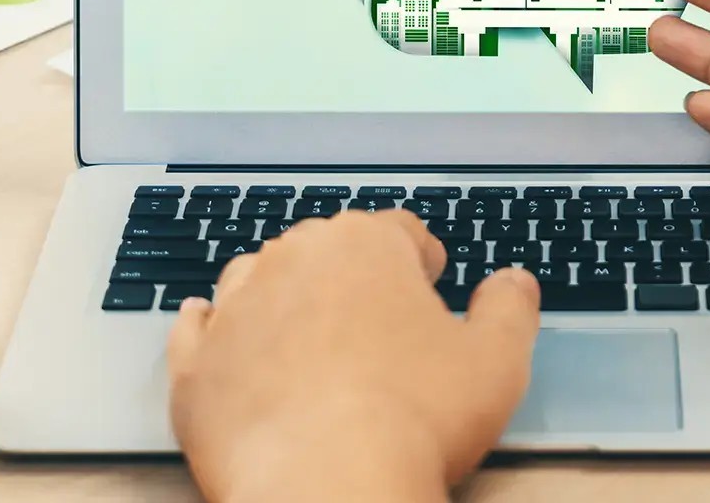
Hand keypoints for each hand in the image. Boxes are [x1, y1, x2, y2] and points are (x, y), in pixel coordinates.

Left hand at [167, 211, 539, 502]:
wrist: (325, 485)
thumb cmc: (416, 419)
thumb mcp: (497, 362)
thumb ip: (509, 309)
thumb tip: (514, 281)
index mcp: (366, 244)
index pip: (401, 232)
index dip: (421, 261)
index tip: (429, 286)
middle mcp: (293, 259)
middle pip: (327, 251)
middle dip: (352, 280)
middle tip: (378, 330)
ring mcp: (235, 308)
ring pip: (260, 281)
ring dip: (284, 301)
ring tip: (310, 342)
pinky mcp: (195, 364)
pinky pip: (199, 331)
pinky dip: (215, 333)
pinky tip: (226, 341)